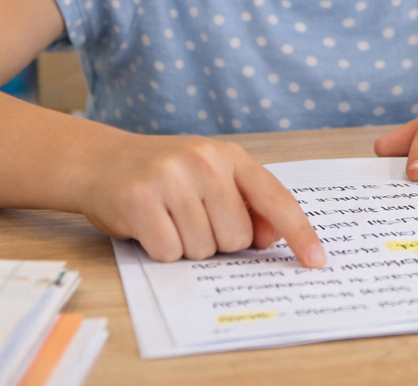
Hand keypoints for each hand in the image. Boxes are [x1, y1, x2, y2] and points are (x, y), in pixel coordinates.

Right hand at [74, 132, 326, 265]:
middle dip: (216, 242)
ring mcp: (170, 178)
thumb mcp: (210, 177)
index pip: (275, 199)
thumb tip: (269, 238)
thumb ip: (244, 203)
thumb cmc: (164, 175)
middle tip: (190, 220)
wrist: (100, 160)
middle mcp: (204, 162)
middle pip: (236, 237)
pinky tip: (147, 227)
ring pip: (203, 249)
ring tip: (167, 219)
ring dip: (185, 247)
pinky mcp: (138, 200)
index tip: (317, 261)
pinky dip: (159, 251)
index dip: (299, 233)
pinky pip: (168, 253)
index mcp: (230, 156)